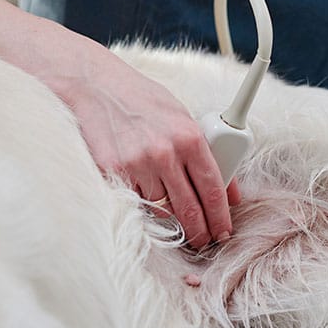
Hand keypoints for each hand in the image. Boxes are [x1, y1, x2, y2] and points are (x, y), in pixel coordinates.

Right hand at [0, 0, 239, 248]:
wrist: (96, 87)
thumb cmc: (143, 101)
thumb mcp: (182, 116)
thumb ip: (208, 151)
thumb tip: (230, 188)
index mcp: (189, 136)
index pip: (213, 188)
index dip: (220, 216)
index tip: (224, 230)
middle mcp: (164, 154)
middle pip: (189, 209)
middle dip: (200, 231)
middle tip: (204, 240)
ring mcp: (136, 166)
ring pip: (161, 209)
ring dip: (168, 214)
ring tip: (170, 206)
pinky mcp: (111, 174)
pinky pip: (134, 202)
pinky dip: (141, 203)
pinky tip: (143, 192)